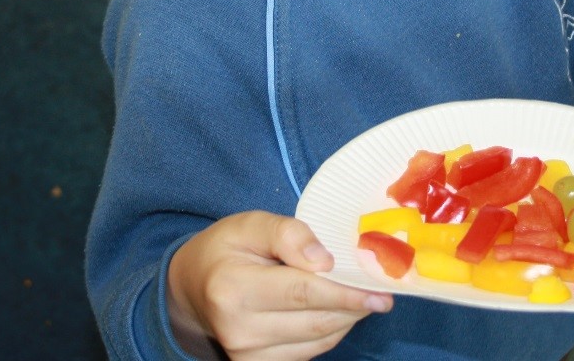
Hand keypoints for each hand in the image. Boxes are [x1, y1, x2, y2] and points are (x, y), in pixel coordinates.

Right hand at [167, 210, 392, 359]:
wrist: (193, 286)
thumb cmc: (226, 249)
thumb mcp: (250, 224)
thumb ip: (288, 234)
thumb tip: (325, 261)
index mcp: (232, 288)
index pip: (302, 293)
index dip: (345, 293)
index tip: (379, 291)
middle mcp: (238, 329)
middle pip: (315, 321)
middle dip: (353, 307)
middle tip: (380, 294)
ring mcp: (246, 355)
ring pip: (318, 341)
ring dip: (345, 320)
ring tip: (359, 299)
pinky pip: (309, 353)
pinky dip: (329, 332)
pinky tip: (334, 313)